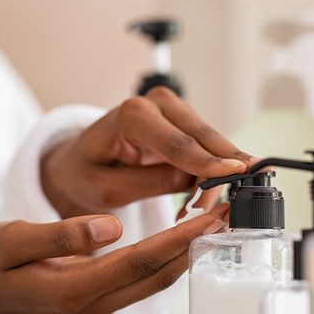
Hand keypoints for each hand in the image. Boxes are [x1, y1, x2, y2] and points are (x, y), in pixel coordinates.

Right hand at [0, 202, 228, 313]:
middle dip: (196, 244)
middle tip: (229, 211)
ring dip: (187, 251)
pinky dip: (167, 256)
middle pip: (156, 276)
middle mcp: (92, 305)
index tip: (211, 214)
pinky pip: (142, 279)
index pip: (138, 262)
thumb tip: (110, 226)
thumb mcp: (8, 241)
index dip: (177, 239)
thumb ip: (58, 235)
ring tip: (215, 218)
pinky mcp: (98, 300)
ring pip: (154, 280)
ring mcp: (97, 307)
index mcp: (73, 290)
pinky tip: (181, 235)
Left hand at [42, 87, 258, 217]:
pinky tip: (196, 198)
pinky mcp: (183, 123)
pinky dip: (208, 174)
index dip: (208, 162)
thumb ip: (150, 184)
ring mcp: (172, 109)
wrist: (77, 163)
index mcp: (131, 115)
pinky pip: (207, 149)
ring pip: (211, 144)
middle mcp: (156, 103)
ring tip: (195, 211)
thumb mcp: (108, 189)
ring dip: (213, 178)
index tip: (237, 173)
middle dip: (221, 171)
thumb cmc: (85, 174)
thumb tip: (194, 181)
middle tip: (234, 205)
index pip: (177, 143)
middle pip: (203, 138)